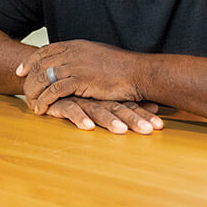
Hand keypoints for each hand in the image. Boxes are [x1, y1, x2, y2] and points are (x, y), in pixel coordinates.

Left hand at [16, 39, 142, 113]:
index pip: (45, 51)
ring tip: (31, 104)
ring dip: (35, 92)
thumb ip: (82, 57)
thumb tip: (72, 62)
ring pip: (44, 77)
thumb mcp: (97, 55)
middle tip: (22, 91)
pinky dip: (46, 100)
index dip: (31, 61)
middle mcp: (72, 53)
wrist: (138, 72)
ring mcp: (75, 65)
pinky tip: (42, 109)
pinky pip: (55, 90)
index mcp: (76, 45)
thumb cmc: (122, 67)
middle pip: (40, 64)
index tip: (21, 70)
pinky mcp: (80, 80)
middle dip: (28, 79)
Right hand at [46, 97, 163, 134]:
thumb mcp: (102, 97)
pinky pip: (70, 109)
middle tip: (148, 130)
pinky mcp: (60, 101)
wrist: (46, 75)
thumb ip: (126, 102)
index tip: (160, 126)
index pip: (129, 105)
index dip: (143, 115)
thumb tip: (156, 105)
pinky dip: (79, 117)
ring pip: (97, 109)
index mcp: (107, 96)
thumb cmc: (78, 90)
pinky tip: (88, 126)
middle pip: (118, 108)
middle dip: (134, 119)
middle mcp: (96, 96)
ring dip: (109, 120)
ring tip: (121, 131)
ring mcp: (79, 97)